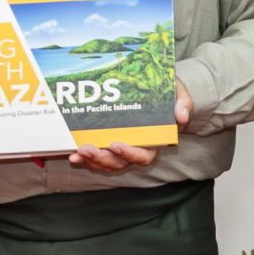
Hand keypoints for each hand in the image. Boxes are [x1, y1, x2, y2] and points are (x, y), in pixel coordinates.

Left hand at [66, 79, 191, 173]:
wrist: (156, 91)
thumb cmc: (167, 94)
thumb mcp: (178, 92)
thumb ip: (182, 103)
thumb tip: (181, 115)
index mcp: (154, 141)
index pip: (144, 155)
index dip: (129, 153)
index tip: (116, 145)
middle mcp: (136, 149)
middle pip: (120, 162)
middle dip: (102, 158)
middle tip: (86, 148)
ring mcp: (120, 148)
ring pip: (106, 162)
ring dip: (90, 160)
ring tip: (76, 153)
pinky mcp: (107, 143)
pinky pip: (96, 155)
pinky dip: (84, 156)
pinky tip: (71, 152)